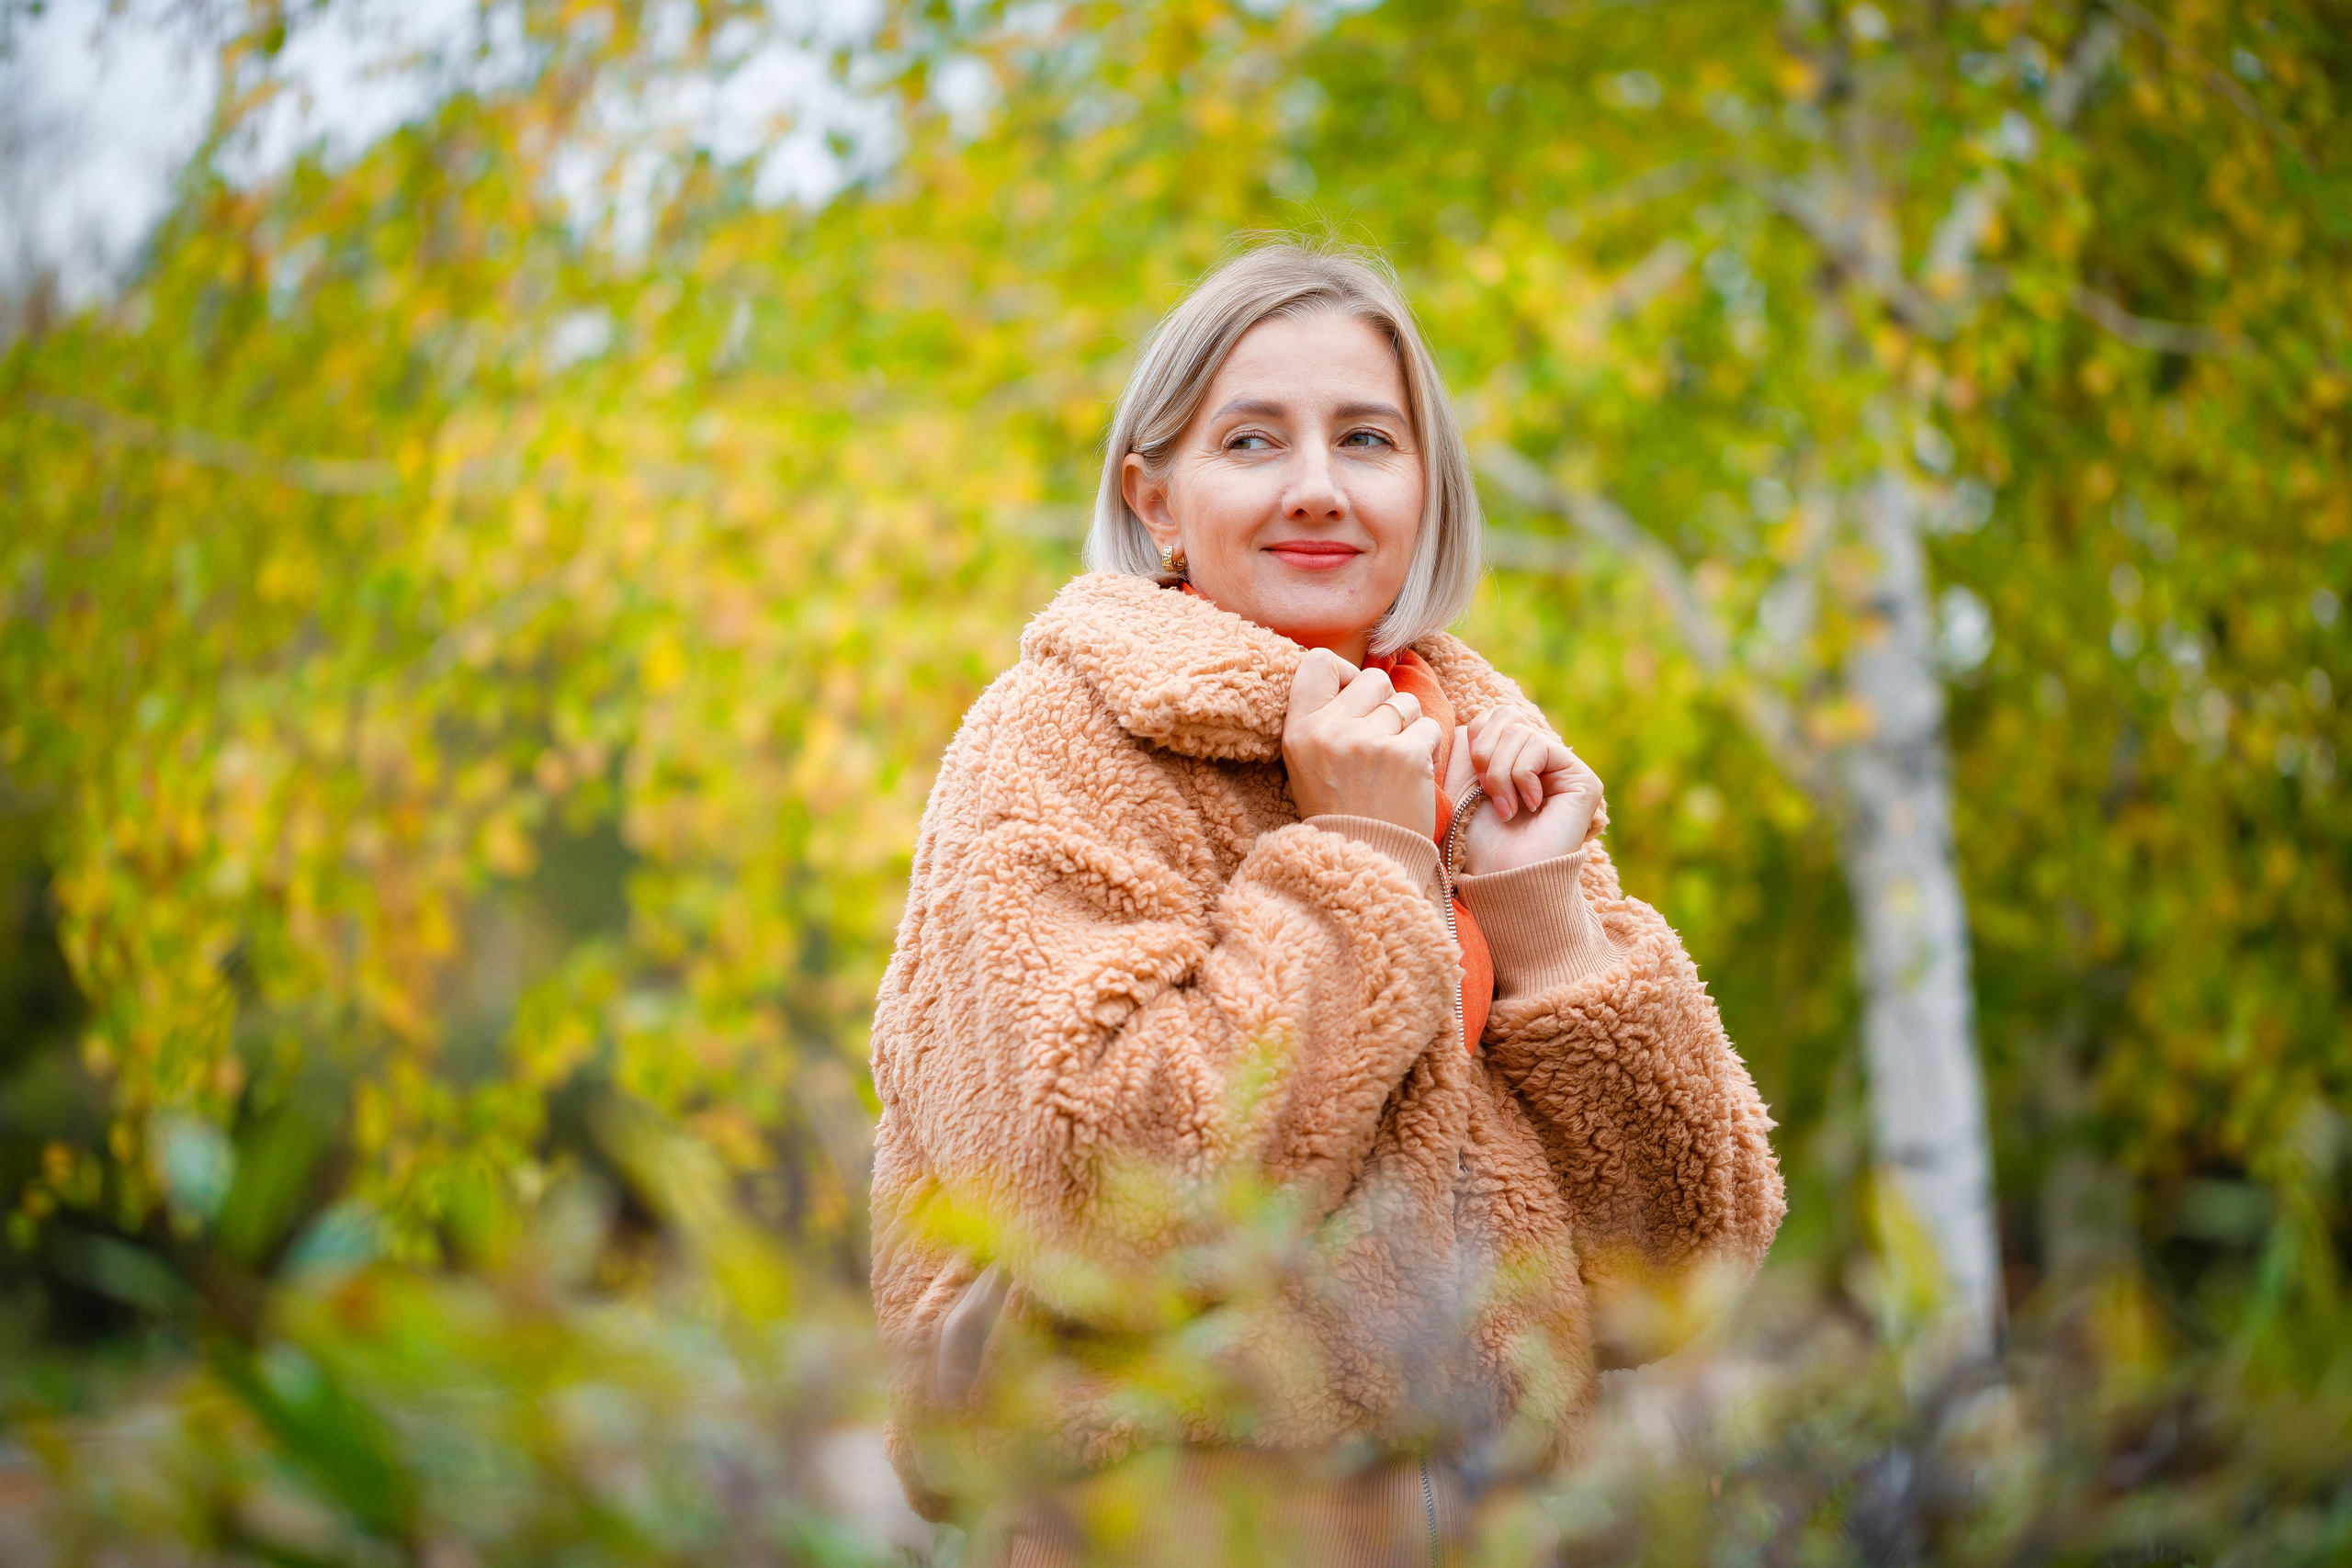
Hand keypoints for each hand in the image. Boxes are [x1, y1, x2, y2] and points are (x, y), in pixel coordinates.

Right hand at [1282, 649, 1441, 838]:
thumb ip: (1322, 718)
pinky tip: (1413, 775)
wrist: (1364, 863)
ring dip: (1408, 727)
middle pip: (1373, 678)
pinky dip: (1427, 750)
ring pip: (1405, 702)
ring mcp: (1369, 741)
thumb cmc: (1340, 810)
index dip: (1343, 674)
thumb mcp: (1307, 762)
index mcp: (1299, 729)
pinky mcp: (1406, 755)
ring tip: (1394, 762)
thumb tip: (1350, 674)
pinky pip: (1429, 728)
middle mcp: (1330, 730)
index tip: (1352, 701)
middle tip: (1379, 743)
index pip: (1318, 661)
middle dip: (1384, 705)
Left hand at [1448, 706, 1604, 875]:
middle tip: (1487, 794)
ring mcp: (1564, 768)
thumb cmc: (1475, 839)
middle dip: (1484, 754)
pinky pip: (1539, 746)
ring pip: (1520, 731)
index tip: (1473, 782)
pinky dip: (1522, 777)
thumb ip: (1469, 743)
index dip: (1476, 741)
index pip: (1493, 716)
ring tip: (1506, 809)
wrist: (1500, 877)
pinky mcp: (1582, 778)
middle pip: (1506, 715)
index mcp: (1514, 758)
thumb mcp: (1460, 782)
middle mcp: (1542, 760)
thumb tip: (1474, 719)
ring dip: (1500, 773)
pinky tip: (1529, 807)